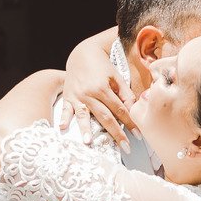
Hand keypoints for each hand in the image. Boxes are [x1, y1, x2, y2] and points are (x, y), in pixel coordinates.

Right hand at [62, 29, 131, 149]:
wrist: (82, 54)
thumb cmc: (102, 67)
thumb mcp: (116, 77)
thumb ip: (124, 94)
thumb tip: (133, 111)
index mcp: (103, 88)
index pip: (119, 109)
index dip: (129, 122)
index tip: (138, 135)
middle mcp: (89, 93)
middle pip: (104, 117)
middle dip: (115, 133)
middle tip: (125, 147)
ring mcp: (77, 96)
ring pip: (83, 115)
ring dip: (85, 130)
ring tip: (88, 143)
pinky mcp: (68, 97)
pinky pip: (65, 109)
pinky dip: (64, 118)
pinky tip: (62, 128)